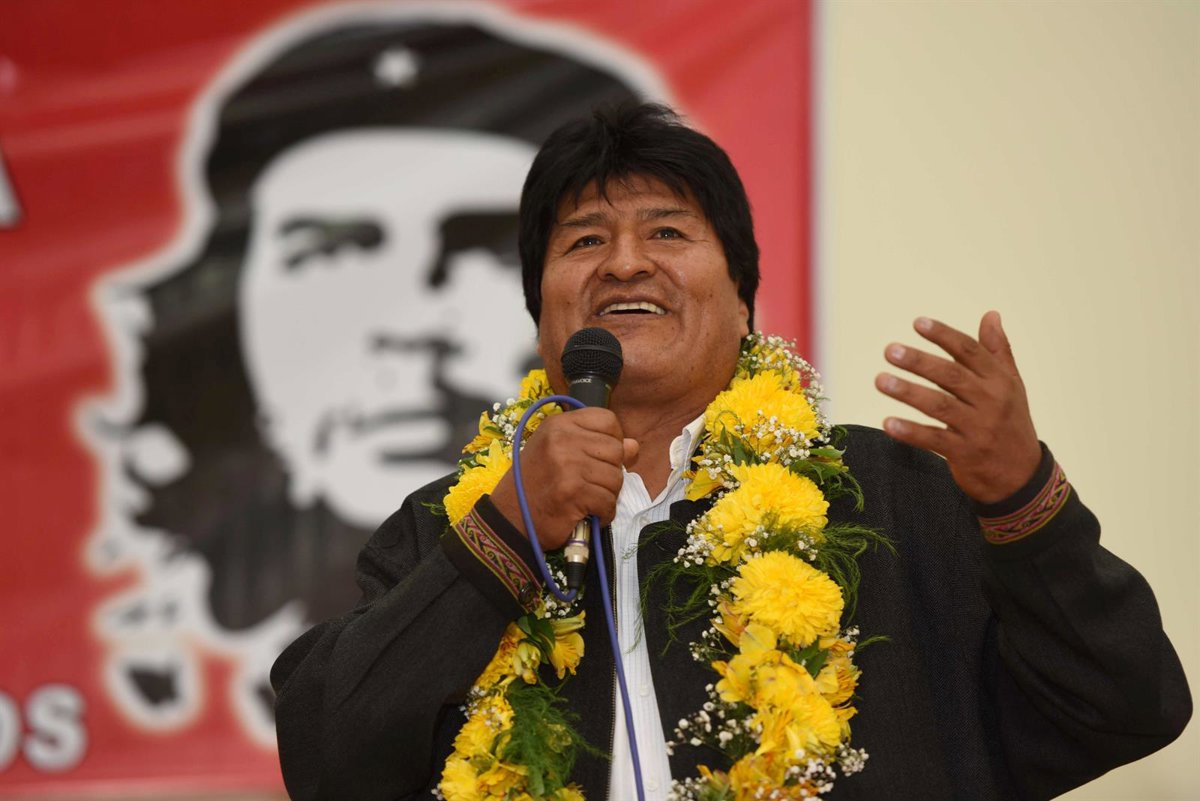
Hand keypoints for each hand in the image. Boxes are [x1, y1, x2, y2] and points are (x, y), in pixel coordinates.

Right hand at [490, 408, 639, 549]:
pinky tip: (588, 514)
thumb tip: (633, 446)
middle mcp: (562, 439)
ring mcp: (567, 464)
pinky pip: (608, 501)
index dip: (613, 439)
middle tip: (591, 485)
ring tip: (587, 500)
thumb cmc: (535, 486)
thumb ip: (596, 446)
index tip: (601, 457)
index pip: (607, 419)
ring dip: (606, 495)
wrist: (510, 519)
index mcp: (559, 424)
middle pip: (616, 450)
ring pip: (616, 478)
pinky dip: (603, 513)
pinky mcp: (572, 491)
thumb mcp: (560, 454)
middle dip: (610, 472)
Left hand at [875, 311, 1041, 503]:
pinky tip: (888, 422)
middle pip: (951, 376)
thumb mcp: (1012, 385)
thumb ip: (998, 350)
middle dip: (919, 362)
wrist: (1022, 476)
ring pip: (939, 406)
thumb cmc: (1012, 423)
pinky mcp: (964, 454)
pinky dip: (910, 432)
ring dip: (908, 392)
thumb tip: (991, 315)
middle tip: (890, 350)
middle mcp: (990, 402)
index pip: (970, 352)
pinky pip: (933, 440)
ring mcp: (977, 429)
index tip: (918, 323)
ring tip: (880, 380)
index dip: (944, 336)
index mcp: (999, 381)